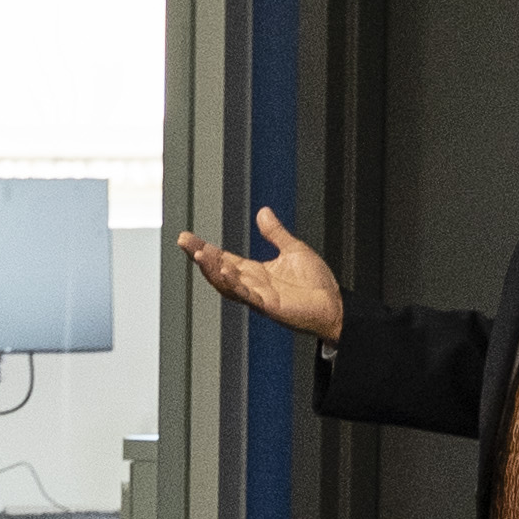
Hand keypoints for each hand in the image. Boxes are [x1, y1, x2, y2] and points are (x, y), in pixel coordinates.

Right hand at [175, 206, 345, 340]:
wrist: (334, 305)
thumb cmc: (316, 284)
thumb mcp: (293, 250)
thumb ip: (275, 233)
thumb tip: (263, 212)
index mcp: (255, 272)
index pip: (223, 258)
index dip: (205, 249)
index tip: (187, 238)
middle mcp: (251, 285)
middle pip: (218, 270)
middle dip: (200, 256)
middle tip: (184, 241)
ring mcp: (258, 297)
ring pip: (226, 284)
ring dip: (211, 270)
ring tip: (199, 254)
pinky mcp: (269, 306)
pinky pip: (246, 295)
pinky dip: (234, 284)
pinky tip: (224, 271)